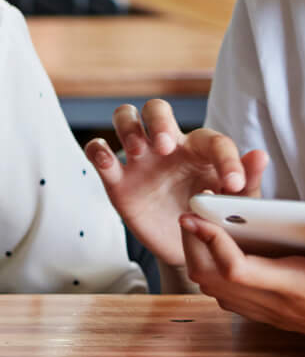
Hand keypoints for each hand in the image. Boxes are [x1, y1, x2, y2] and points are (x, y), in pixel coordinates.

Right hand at [85, 99, 265, 266]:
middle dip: (160, 121)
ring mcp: (139, 160)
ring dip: (129, 128)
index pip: (213, 140)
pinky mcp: (116, 179)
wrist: (184, 247)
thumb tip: (259, 154)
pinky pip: (98, 152)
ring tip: (137, 152)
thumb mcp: (234, 206)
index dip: (225, 159)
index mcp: (201, 151)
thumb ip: (247, 182)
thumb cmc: (211, 219)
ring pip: (125, 118)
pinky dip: (97, 149)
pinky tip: (106, 160)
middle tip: (166, 147)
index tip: (232, 186)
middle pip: (157, 109)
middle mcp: (168, 147)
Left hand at [180, 214, 304, 331]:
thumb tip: (294, 213)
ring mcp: (261, 312)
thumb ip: (299, 230)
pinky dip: (207, 264)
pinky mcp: (256, 313)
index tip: (198, 215)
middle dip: (192, 241)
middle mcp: (272, 304)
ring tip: (201, 223)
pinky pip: (218, 290)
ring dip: (196, 252)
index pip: (236, 269)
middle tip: (193, 212)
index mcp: (293, 286)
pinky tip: (214, 245)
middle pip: (208, 276)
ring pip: (207, 285)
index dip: (213, 240)